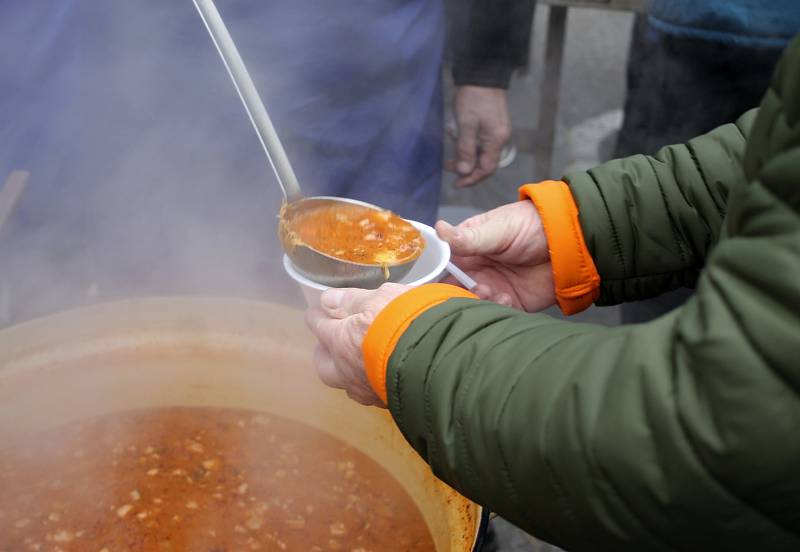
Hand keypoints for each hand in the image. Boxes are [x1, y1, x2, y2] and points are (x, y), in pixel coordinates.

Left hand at [305, 283, 409, 406]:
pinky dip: (372, 381)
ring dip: (348, 370)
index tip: (321, 310)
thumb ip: (352, 300)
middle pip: (323, 364)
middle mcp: (348, 370)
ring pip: (347, 383)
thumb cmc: (408, 322)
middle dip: (324, 351)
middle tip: (334, 339)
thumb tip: (328, 301)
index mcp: (341, 341)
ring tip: (361, 357)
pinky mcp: (390, 402)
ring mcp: (367, 390)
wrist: (440, 359)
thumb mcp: (381, 298)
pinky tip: (384, 372)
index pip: (318, 326)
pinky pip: (371, 393)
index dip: (318, 315)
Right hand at [436, 200, 555, 311]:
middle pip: (453, 289)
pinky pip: (495, 314)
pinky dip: (497, 311)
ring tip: (491, 292)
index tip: (434, 282)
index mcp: (467, 248)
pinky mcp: (511, 303)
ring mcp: (492, 287)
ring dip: (476, 303)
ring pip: (471, 304)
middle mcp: (476, 270)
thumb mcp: (498, 229)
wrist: (570, 242)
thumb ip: (469, 237)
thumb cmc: (531, 226)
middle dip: (456, 294)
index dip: (435, 274)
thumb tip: (438, 229)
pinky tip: (508, 298)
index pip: (442, 264)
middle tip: (471, 288)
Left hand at [446, 86, 510, 186]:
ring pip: (480, 152)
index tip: (456, 183)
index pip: (487, 169)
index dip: (471, 178)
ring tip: (448, 155)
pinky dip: (466, 144)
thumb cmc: (474, 98)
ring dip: (464, 156)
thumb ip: (466, 149)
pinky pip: (480, 141)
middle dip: (466, 169)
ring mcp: (496, 131)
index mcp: (496, 140)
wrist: (482, 73)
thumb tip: (464, 171)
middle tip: (449, 168)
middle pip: (485, 163)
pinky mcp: (491, 123)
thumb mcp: (466, 125)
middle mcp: (499, 138)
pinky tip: (454, 135)